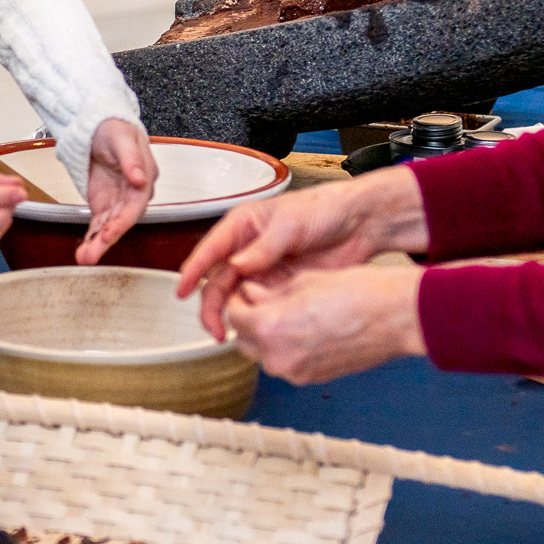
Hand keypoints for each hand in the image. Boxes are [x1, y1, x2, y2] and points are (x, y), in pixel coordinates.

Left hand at [78, 119, 156, 263]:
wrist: (100, 127)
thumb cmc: (115, 129)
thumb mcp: (122, 138)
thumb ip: (132, 159)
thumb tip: (139, 179)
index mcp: (144, 178)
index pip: (136, 204)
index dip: (123, 220)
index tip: (110, 232)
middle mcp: (133, 195)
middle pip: (122, 221)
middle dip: (107, 239)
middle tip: (92, 254)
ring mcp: (118, 201)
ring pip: (109, 226)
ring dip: (97, 244)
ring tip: (83, 258)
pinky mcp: (104, 204)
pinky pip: (98, 224)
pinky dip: (91, 238)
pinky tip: (83, 251)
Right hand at [176, 167, 427, 339]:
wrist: (360, 224)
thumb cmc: (324, 209)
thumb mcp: (291, 224)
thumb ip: (263, 247)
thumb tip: (237, 266)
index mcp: (243, 225)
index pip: (210, 250)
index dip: (194, 271)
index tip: (182, 291)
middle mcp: (247, 248)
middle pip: (218, 280)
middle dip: (211, 305)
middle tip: (216, 328)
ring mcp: (263, 268)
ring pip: (235, 296)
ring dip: (230, 314)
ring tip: (232, 333)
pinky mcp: (279, 285)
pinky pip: (258, 303)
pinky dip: (253, 316)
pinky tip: (253, 328)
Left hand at [225, 264, 426, 385]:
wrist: (397, 317)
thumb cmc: (360, 294)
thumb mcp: (303, 281)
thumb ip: (269, 293)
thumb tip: (251, 296)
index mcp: (270, 327)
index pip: (233, 316)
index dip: (239, 299)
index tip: (247, 292)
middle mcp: (278, 357)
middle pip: (243, 339)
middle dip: (249, 320)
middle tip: (263, 301)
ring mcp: (296, 373)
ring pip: (262, 355)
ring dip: (265, 336)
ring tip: (288, 315)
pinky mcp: (312, 379)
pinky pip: (285, 364)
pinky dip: (286, 349)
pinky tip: (305, 330)